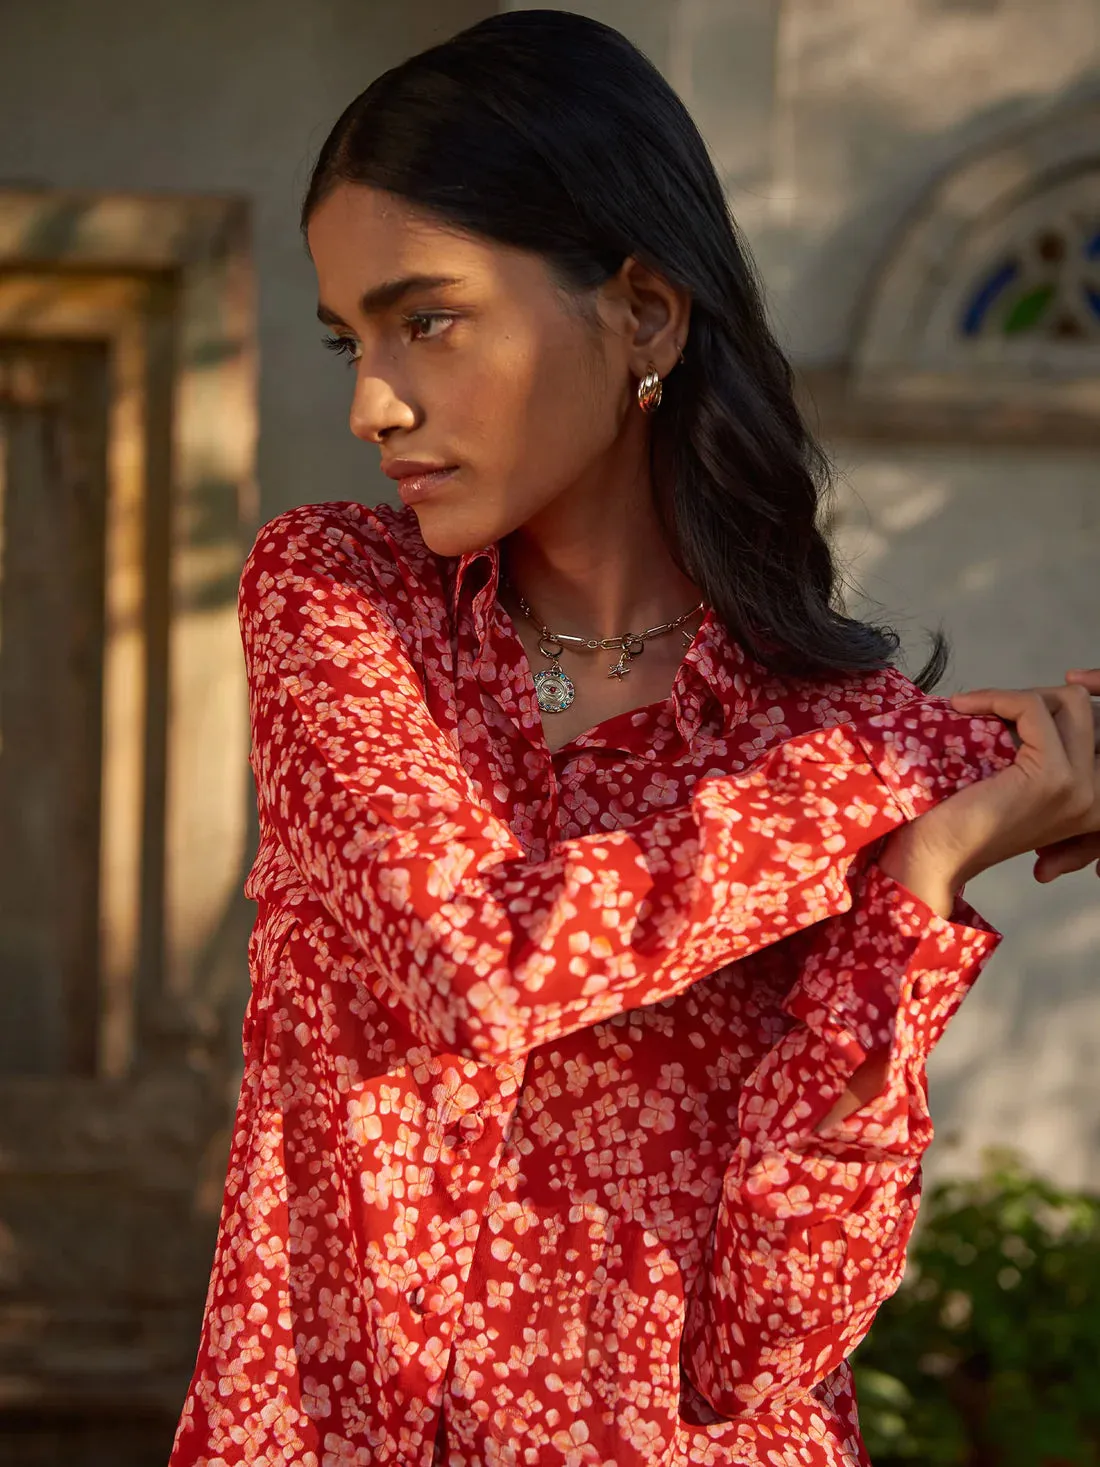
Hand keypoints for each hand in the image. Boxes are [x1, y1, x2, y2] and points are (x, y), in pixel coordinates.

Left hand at [879, 681, 1098, 915]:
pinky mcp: (1053, 777)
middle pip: (1086, 709)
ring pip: (1069, 702)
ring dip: (1019, 697)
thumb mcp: (1023, 781)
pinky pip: (1033, 708)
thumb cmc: (968, 818)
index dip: (1064, 703)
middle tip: (994, 711)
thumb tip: (1050, 701)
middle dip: (1038, 698)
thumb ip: (1049, 753)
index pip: (1099, 726)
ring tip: (980, 710)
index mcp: (1098, 798)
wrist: (938, 854)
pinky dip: (996, 698)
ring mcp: (1082, 787)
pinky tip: (963, 707)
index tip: (1021, 705)